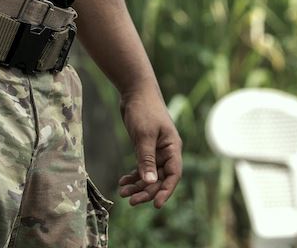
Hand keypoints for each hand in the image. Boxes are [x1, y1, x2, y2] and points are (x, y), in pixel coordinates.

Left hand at [116, 85, 181, 207]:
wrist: (136, 91)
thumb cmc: (144, 110)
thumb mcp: (144, 136)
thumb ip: (146, 159)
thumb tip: (150, 182)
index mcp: (172, 147)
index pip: (174, 175)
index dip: (166, 191)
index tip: (156, 205)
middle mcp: (167, 150)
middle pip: (160, 177)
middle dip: (147, 190)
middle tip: (131, 200)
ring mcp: (156, 149)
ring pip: (150, 174)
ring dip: (138, 184)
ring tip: (123, 193)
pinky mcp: (146, 147)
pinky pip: (142, 166)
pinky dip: (134, 175)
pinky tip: (123, 181)